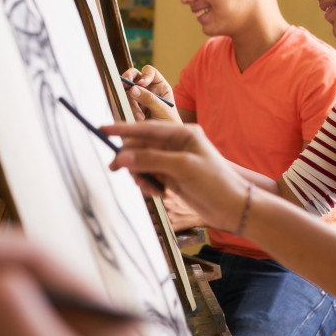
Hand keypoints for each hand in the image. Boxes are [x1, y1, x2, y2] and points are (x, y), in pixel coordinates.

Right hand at [103, 121, 248, 232]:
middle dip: (131, 160)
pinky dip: (148, 184)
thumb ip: (152, 161)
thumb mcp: (183, 168)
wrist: (232, 207)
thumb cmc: (216, 183)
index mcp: (183, 133)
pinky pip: (150, 175)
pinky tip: (158, 193)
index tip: (103, 129)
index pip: (147, 129)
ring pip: (143, 163)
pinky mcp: (172, 177)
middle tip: (117, 170)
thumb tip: (123, 157)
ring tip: (149, 189)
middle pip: (141, 146)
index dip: (124, 129)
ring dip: (140, 175)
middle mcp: (177, 144)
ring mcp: (174, 161)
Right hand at [122, 65, 180, 122]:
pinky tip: (138, 119)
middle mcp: (147, 89)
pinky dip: (129, 111)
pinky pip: (124, 104)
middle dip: (128, 79)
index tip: (141, 83)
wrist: (165, 141)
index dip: (144, 75)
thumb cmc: (170, 124)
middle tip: (125, 85)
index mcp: (159, 86)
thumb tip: (133, 88)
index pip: (150, 72)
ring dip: (131, 103)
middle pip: (134, 76)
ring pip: (127, 92)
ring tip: (140, 117)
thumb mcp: (163, 110)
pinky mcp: (130, 107)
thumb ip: (149, 99)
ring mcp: (137, 98)